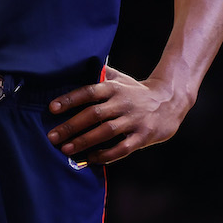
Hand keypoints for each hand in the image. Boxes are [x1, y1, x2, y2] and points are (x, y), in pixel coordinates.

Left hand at [46, 66, 188, 164]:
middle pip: (93, 114)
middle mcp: (122, 103)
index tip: (52, 108)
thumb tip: (75, 64)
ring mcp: (133, 120)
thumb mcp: (120, 78)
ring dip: (84, 141)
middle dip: (71, 126)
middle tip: (52, 136)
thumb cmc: (136, 91)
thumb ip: (100, 74)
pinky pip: (122, 148)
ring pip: (106, 132)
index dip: (70, 99)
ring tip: (66, 149)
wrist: (170, 101)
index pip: (88, 92)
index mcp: (114, 87)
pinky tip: (91, 159)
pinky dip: (106, 155)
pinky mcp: (143, 136)